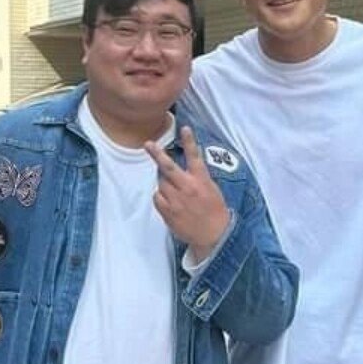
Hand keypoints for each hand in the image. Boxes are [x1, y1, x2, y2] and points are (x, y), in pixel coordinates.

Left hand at [144, 126, 229, 258]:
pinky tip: (170, 202)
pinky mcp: (168, 212)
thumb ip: (198, 176)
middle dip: (157, 154)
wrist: (214, 236)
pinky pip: (157, 197)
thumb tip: (186, 164)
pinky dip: (161, 197)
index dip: (189, 141)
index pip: (195, 157)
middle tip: (148, 144)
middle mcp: (187, 188)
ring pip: (161, 183)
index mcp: (201, 180)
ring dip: (164, 183)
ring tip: (175, 191)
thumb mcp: (211, 189)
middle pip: (168, 167)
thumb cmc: (214, 210)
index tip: (184, 128)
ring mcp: (176, 200)